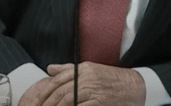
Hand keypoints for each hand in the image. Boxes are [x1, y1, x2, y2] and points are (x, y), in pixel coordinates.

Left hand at [20, 62, 144, 105]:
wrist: (134, 86)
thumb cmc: (111, 79)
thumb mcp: (90, 70)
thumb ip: (68, 69)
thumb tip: (49, 68)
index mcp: (83, 69)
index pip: (57, 80)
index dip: (44, 92)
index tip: (36, 102)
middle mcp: (87, 77)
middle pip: (60, 91)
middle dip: (47, 103)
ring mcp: (94, 89)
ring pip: (68, 100)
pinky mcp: (100, 101)